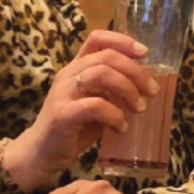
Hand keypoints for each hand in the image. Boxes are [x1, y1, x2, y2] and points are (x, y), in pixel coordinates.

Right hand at [2, 30, 159, 190]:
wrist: (41, 154)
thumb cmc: (75, 127)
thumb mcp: (98, 102)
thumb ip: (115, 89)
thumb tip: (148, 84)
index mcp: (77, 68)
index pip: (96, 39)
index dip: (122, 41)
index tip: (145, 53)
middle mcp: (68, 75)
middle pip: (106, 57)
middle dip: (136, 72)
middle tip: (152, 91)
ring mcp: (62, 93)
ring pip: (100, 74)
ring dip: (128, 90)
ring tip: (139, 108)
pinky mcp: (62, 114)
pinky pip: (95, 106)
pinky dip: (115, 115)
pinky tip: (121, 128)